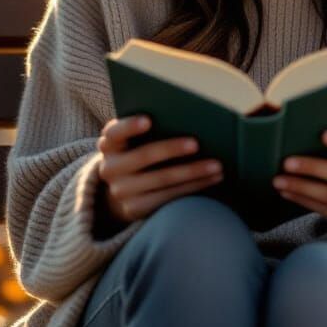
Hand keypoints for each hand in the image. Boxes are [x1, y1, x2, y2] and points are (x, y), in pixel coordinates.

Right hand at [97, 115, 223, 223]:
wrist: (122, 189)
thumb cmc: (138, 151)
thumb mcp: (135, 140)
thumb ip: (150, 128)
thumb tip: (187, 116)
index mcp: (109, 143)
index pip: (115, 132)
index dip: (130, 126)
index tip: (149, 120)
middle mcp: (110, 168)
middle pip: (143, 156)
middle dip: (172, 149)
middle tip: (197, 143)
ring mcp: (121, 191)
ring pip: (162, 179)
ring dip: (193, 172)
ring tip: (217, 165)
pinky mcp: (135, 210)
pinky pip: (169, 198)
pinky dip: (194, 187)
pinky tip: (212, 179)